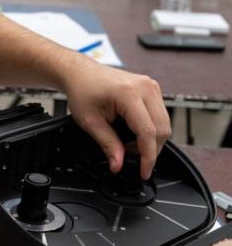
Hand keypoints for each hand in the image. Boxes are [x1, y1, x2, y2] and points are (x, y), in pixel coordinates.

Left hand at [61, 57, 170, 178]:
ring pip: (164, 123)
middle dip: (150, 150)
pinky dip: (151, 129)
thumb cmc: (82, 91)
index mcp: (129, 94)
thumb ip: (107, 144)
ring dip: (151, 140)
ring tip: (127, 144)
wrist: (81, 73)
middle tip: (129, 157)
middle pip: (162, 129)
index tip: (143, 172)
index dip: (148, 156)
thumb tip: (118, 165)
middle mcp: (145, 87)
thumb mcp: (90, 122)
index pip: (148, 132)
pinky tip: (133, 133)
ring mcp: (151, 86)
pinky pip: (160, 115)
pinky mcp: (152, 89)